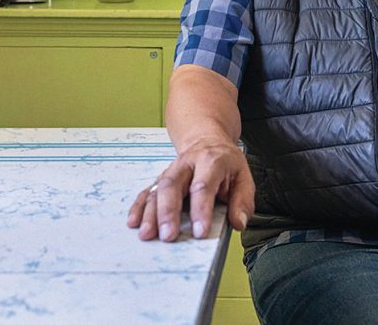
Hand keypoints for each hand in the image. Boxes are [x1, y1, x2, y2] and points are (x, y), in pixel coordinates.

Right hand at [126, 136, 253, 241]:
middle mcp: (187, 164)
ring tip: (147, 234)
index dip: (200, 210)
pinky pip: (147, 191)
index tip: (199, 232)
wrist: (208, 141)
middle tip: (168, 236)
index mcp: (211, 161)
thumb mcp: (243, 177)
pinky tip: (134, 222)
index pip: (203, 186)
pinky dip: (139, 207)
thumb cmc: (225, 164)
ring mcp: (171, 170)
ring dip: (150, 213)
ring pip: (157, 189)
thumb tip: (238, 222)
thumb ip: (242, 201)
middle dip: (168, 212)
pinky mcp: (160, 179)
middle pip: (172, 185)